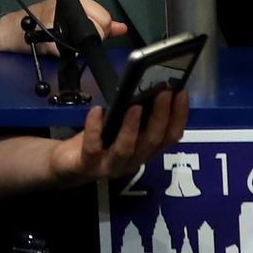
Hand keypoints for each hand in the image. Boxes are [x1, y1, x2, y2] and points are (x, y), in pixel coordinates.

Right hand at [0, 0, 126, 54]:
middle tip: (78, 43)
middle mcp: (67, 4)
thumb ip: (97, 22)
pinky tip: (59, 51)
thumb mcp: (71, 17)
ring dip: (80, 47)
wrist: (13, 29)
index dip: (101, 31)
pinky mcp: (47, 34)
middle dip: (93, 40)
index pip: (104, 17)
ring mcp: (56, 18)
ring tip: (67, 45)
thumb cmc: (41, 22)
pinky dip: (67, 54)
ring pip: (87, 38)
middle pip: (100, 26)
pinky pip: (69, 49)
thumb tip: (122, 28)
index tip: (89, 36)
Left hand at [56, 86, 190, 185]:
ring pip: (126, 149)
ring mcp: (111, 166)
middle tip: (164, 93)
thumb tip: (149, 86)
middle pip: (152, 142)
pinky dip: (95, 128)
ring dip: (132, 127)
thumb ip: (136, 114)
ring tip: (135, 106)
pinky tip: (97, 110)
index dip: (179, 116)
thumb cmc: (101, 140)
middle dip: (160, 117)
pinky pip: (93, 147)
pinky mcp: (88, 165)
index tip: (182, 92)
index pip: (170, 137)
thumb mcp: (121, 126)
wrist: (70, 164)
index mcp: (146, 150)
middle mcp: (134, 160)